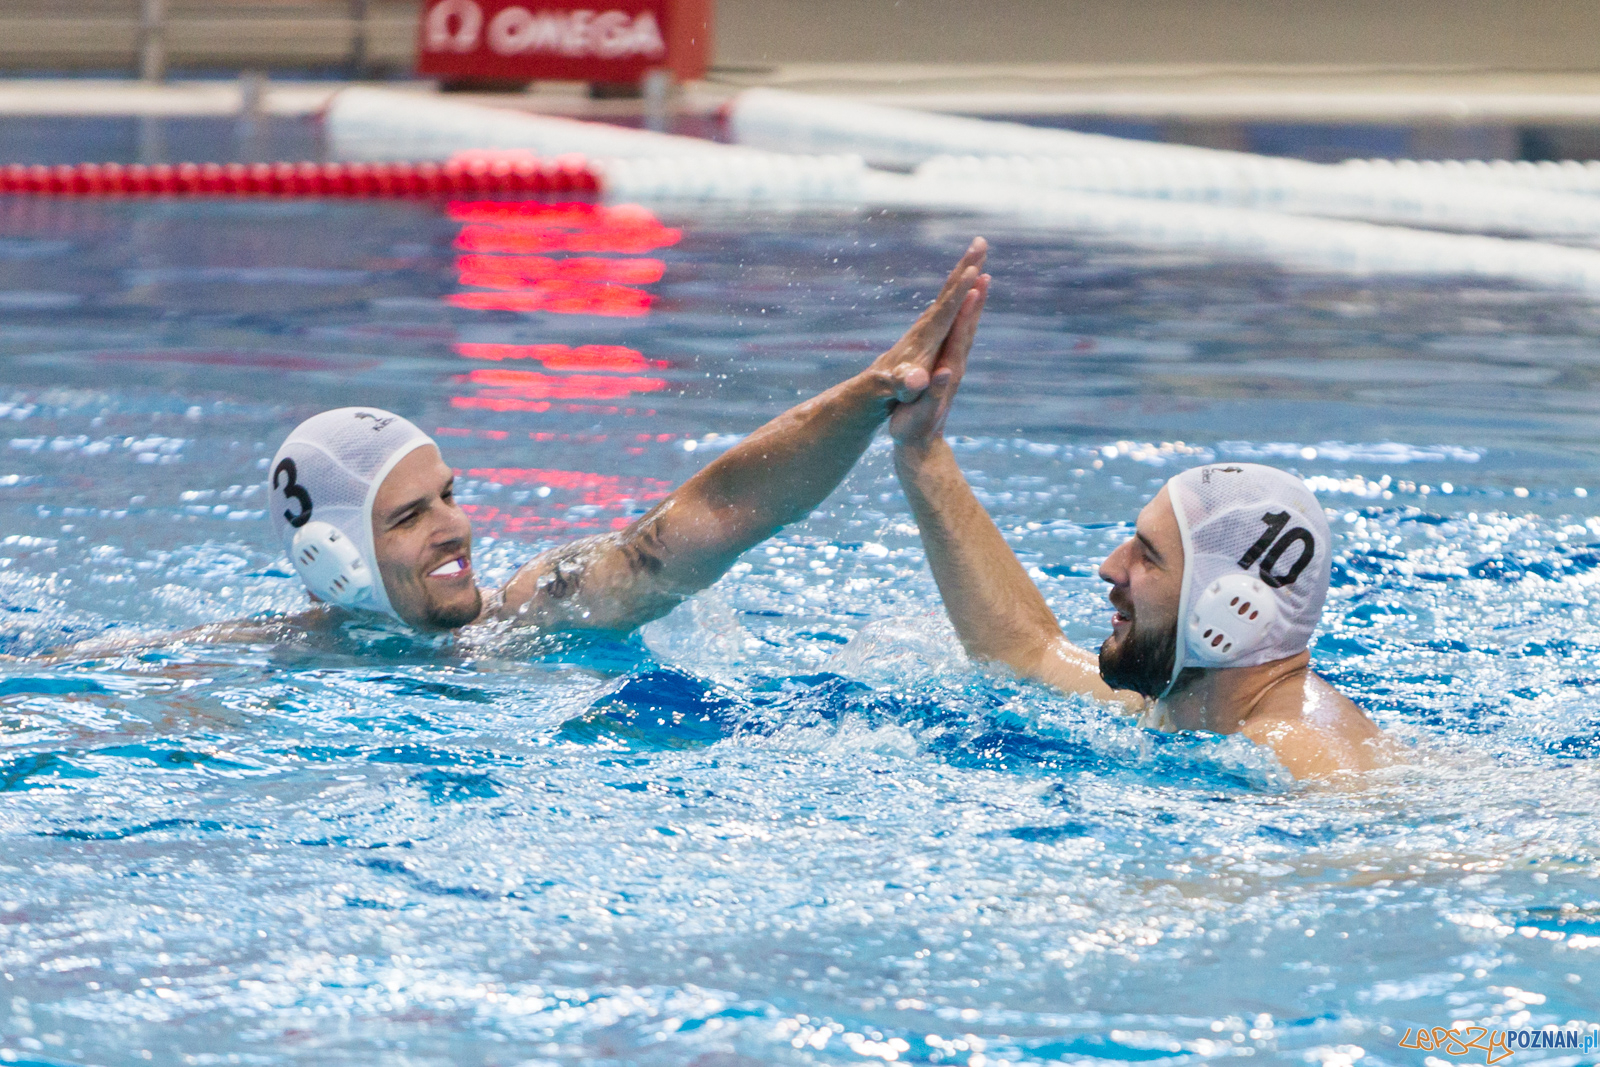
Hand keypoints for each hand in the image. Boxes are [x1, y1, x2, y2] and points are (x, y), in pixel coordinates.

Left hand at [866, 237, 986, 404]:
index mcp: (925, 338)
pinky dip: (959, 285)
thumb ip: (907, 384)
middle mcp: (926, 325)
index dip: (960, 292)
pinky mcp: (928, 328)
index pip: (946, 310)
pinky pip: (948, 300)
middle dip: (966, 266)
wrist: (872, 388)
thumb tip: (915, 380)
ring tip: (978, 252)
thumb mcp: (899, 390)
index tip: (974, 270)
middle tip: (981, 241)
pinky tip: (966, 278)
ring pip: (949, 291)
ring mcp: (926, 325)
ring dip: (964, 270)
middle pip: (948, 290)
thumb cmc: (890, 392)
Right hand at [890, 273, 987, 449]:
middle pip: (970, 326)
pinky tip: (964, 310)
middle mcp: (956, 366)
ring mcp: (954, 368)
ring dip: (974, 305)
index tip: (975, 284)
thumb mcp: (920, 413)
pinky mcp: (949, 370)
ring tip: (981, 280)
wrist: (921, 449)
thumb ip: (933, 393)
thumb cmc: (914, 431)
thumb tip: (943, 374)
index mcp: (948, 371)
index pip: (960, 335)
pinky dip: (964, 319)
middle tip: (985, 269)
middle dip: (977, 298)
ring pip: (968, 330)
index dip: (966, 310)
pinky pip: (959, 337)